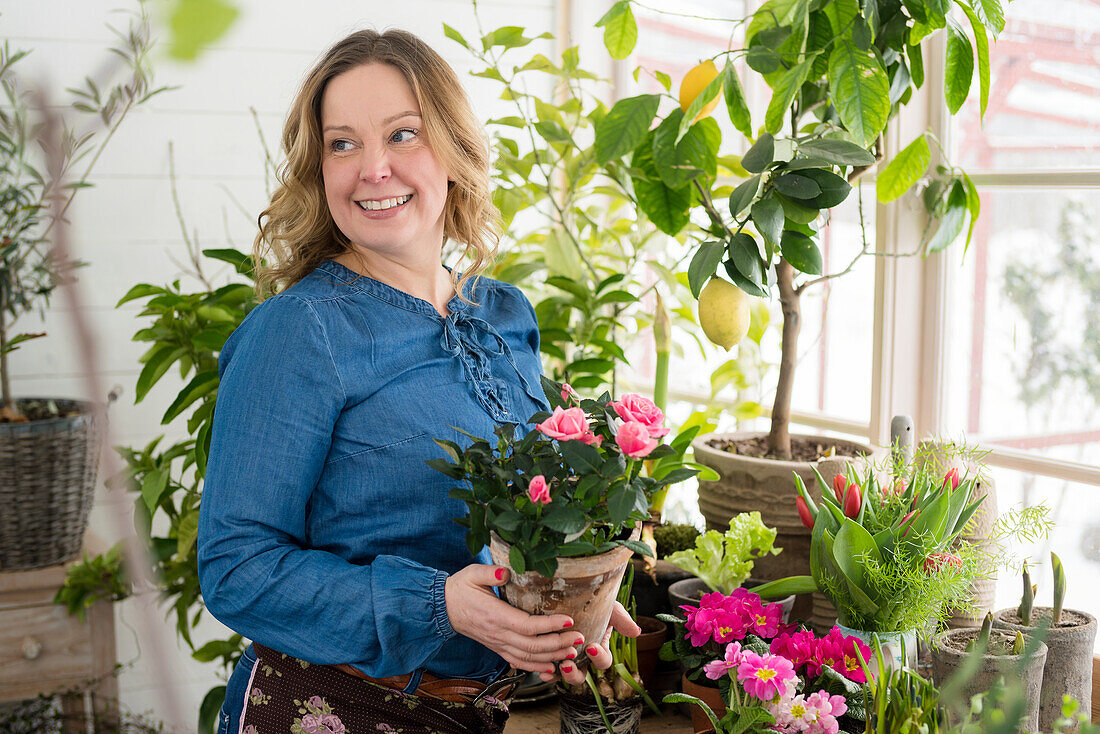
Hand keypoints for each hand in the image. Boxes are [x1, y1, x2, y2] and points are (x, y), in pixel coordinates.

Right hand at [445, 564, 583, 675]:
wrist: (444, 608)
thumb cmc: (461, 588)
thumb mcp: (472, 574)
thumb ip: (490, 572)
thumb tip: (506, 572)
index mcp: (495, 615)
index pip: (527, 625)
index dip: (550, 625)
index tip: (570, 620)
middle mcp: (498, 634)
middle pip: (533, 645)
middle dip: (559, 643)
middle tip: (580, 637)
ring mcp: (498, 644)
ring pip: (528, 657)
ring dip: (552, 657)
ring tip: (572, 652)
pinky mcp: (497, 648)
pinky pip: (518, 662)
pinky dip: (536, 668)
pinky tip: (552, 668)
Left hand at [547, 600, 640, 686]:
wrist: (568, 593)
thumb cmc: (592, 601)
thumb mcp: (608, 607)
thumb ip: (621, 619)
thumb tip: (636, 632)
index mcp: (598, 648)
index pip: (603, 661)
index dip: (599, 657)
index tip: (591, 647)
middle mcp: (582, 657)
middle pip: (582, 676)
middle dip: (575, 674)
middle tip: (568, 664)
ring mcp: (566, 657)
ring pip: (565, 676)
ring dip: (562, 675)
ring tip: (557, 666)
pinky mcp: (550, 655)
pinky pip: (549, 671)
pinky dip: (547, 674)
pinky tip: (543, 672)